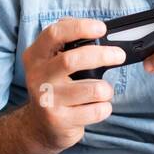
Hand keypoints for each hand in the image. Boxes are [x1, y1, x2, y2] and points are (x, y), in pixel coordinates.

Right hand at [20, 17, 126, 151]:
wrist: (40, 126)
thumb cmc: (55, 87)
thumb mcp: (50, 62)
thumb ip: (67, 44)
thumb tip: (95, 28)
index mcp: (35, 56)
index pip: (54, 34)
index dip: (79, 27)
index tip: (101, 28)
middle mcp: (37, 77)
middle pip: (72, 60)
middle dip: (102, 55)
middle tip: (118, 55)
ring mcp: (47, 100)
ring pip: (93, 89)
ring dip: (106, 89)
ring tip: (102, 91)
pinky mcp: (60, 121)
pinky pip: (97, 111)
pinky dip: (104, 108)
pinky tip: (95, 107)